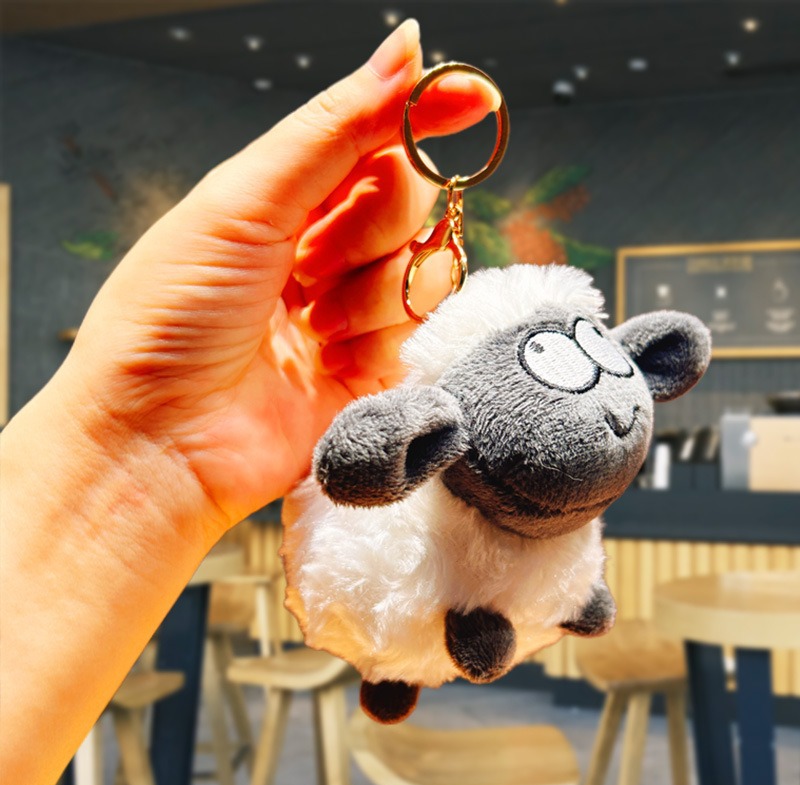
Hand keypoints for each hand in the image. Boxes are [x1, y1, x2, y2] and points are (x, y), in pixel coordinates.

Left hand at [62, 20, 499, 531]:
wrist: (159, 442)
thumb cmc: (170, 319)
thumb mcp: (243, 202)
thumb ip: (334, 128)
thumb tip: (404, 48)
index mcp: (282, 201)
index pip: (373, 139)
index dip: (423, 115)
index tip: (473, 97)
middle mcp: (321, 252)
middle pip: (409, 201)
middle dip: (375, 222)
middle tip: (316, 259)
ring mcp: (351, 312)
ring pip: (424, 266)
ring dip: (373, 290)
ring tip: (314, 324)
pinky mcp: (375, 371)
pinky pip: (423, 329)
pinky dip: (382, 337)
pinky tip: (332, 358)